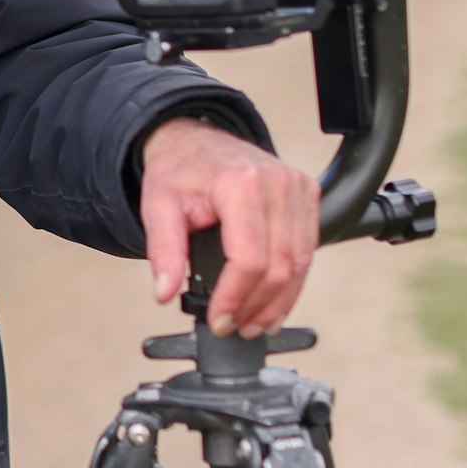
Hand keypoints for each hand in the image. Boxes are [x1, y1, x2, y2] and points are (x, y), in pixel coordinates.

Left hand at [139, 117, 319, 338]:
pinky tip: (274, 302)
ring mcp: (298, 188)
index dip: (235, 298)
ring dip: (279, 302)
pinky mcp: (309, 194)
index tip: (218, 320)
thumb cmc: (179, 170)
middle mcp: (278, 184)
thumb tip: (165, 292)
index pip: (249, 258)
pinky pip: (307, 249)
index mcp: (240, 184)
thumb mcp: (157, 205)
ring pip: (300, 263)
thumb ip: (163, 250)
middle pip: (280, 266)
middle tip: (234, 328)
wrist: (195, 139)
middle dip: (257, 306)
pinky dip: (292, 282)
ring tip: (254, 324)